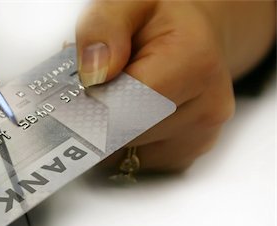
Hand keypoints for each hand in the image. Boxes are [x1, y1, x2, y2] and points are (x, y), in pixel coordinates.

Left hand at [76, 1, 274, 171]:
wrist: (195, 37)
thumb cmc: (160, 19)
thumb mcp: (127, 2)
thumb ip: (103, 28)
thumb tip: (93, 75)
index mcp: (194, 64)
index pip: (125, 106)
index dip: (89, 104)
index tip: (69, 96)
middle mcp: (208, 107)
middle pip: (123, 134)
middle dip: (95, 114)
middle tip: (92, 86)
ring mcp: (200, 136)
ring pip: (125, 152)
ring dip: (106, 130)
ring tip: (115, 94)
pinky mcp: (188, 152)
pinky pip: (135, 160)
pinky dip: (122, 142)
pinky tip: (129, 113)